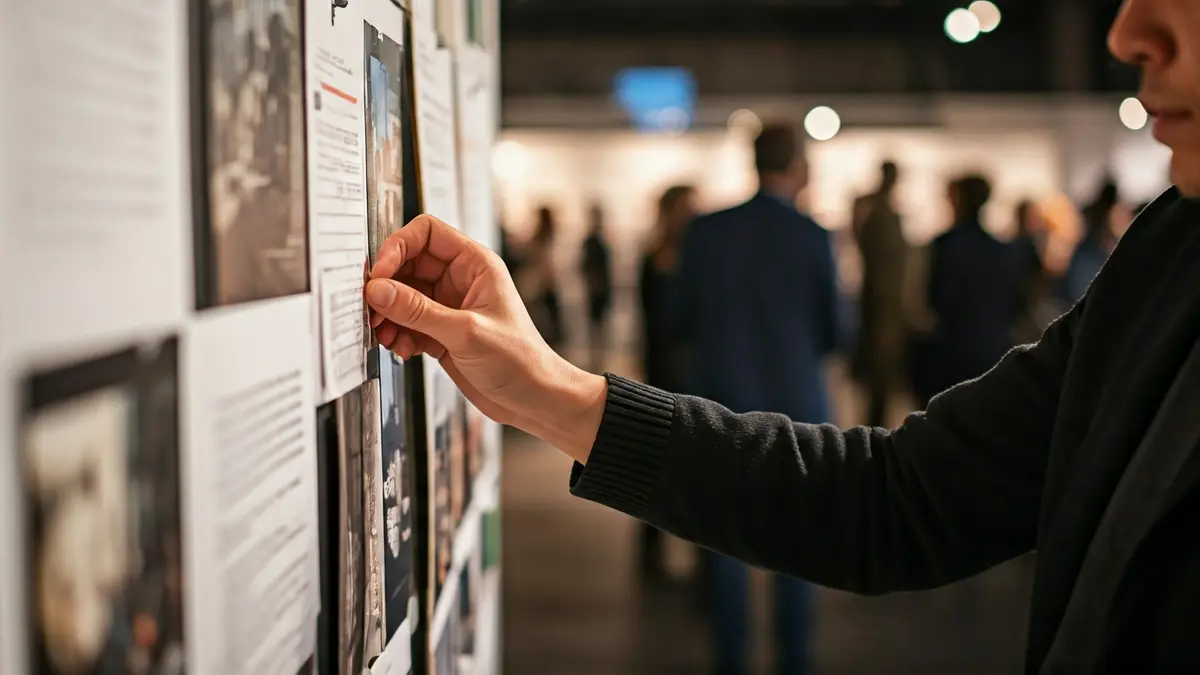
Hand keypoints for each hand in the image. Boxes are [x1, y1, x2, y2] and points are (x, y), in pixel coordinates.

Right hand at [365, 215, 606, 461]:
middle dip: (387, 287)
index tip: (379, 275)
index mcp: (475, 264)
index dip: (398, 247)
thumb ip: (418, 311)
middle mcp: (461, 280)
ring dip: (389, 314)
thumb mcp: (465, 332)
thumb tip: (378, 290)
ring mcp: (449, 306)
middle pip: (408, 264)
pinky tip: (401, 349)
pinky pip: (407, 323)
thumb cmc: (520, 361)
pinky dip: (398, 334)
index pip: (427, 233)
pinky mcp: (442, 333)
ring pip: (403, 296)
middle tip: (372, 309)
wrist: (534, 399)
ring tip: (384, 334)